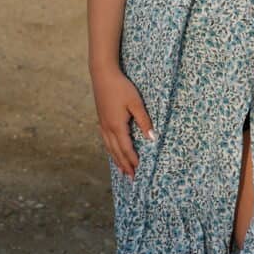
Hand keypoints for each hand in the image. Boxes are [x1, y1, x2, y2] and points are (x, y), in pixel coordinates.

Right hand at [91, 63, 155, 178]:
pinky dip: (111, 150)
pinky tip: (113, 151)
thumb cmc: (121, 87)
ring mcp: (103, 125)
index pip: (126, 148)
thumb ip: (144, 120)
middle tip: (131, 178)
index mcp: (117, 126)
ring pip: (110, 148)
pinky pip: (106, 141)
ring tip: (122, 170)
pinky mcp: (101, 119)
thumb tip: (152, 137)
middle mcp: (108, 129)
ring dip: (117, 160)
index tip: (138, 170)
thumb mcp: (136, 102)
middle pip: (117, 152)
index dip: (133, 160)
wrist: (103, 75)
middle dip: (124, 165)